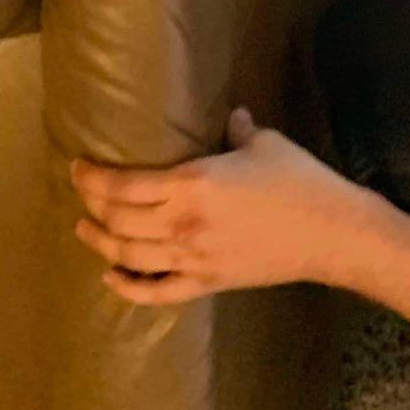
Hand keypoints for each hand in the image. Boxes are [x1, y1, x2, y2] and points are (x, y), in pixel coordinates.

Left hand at [72, 109, 374, 304]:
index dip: (93, 178)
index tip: (78, 168)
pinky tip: (113, 276)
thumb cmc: (299, 182)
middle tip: (83, 194)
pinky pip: (157, 292)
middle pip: (118, 220)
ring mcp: (192, 259)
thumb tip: (232, 117)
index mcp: (192, 183)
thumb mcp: (265, 145)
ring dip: (100, 243)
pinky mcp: (207, 283)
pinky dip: (128, 286)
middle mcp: (182, 223)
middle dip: (92, 206)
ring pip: (129, 256)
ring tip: (85, 230)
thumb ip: (239, 130)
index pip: (124, 185)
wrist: (330, 233)